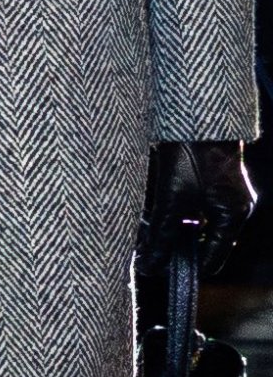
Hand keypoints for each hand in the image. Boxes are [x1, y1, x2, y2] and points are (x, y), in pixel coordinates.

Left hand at [137, 141, 256, 276]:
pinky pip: (187, 204)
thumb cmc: (189, 150)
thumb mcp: (172, 196)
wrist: (190, 109)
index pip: (212, 258)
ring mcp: (220, 191)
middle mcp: (232, 205)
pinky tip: (147, 209)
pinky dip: (169, 210)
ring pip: (191, 222)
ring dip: (168, 227)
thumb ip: (162, 233)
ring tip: (142, 230)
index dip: (183, 266)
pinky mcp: (205, 177)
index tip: (156, 268)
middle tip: (145, 249)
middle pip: (201, 240)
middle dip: (172, 245)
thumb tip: (150, 264)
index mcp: (233, 214)